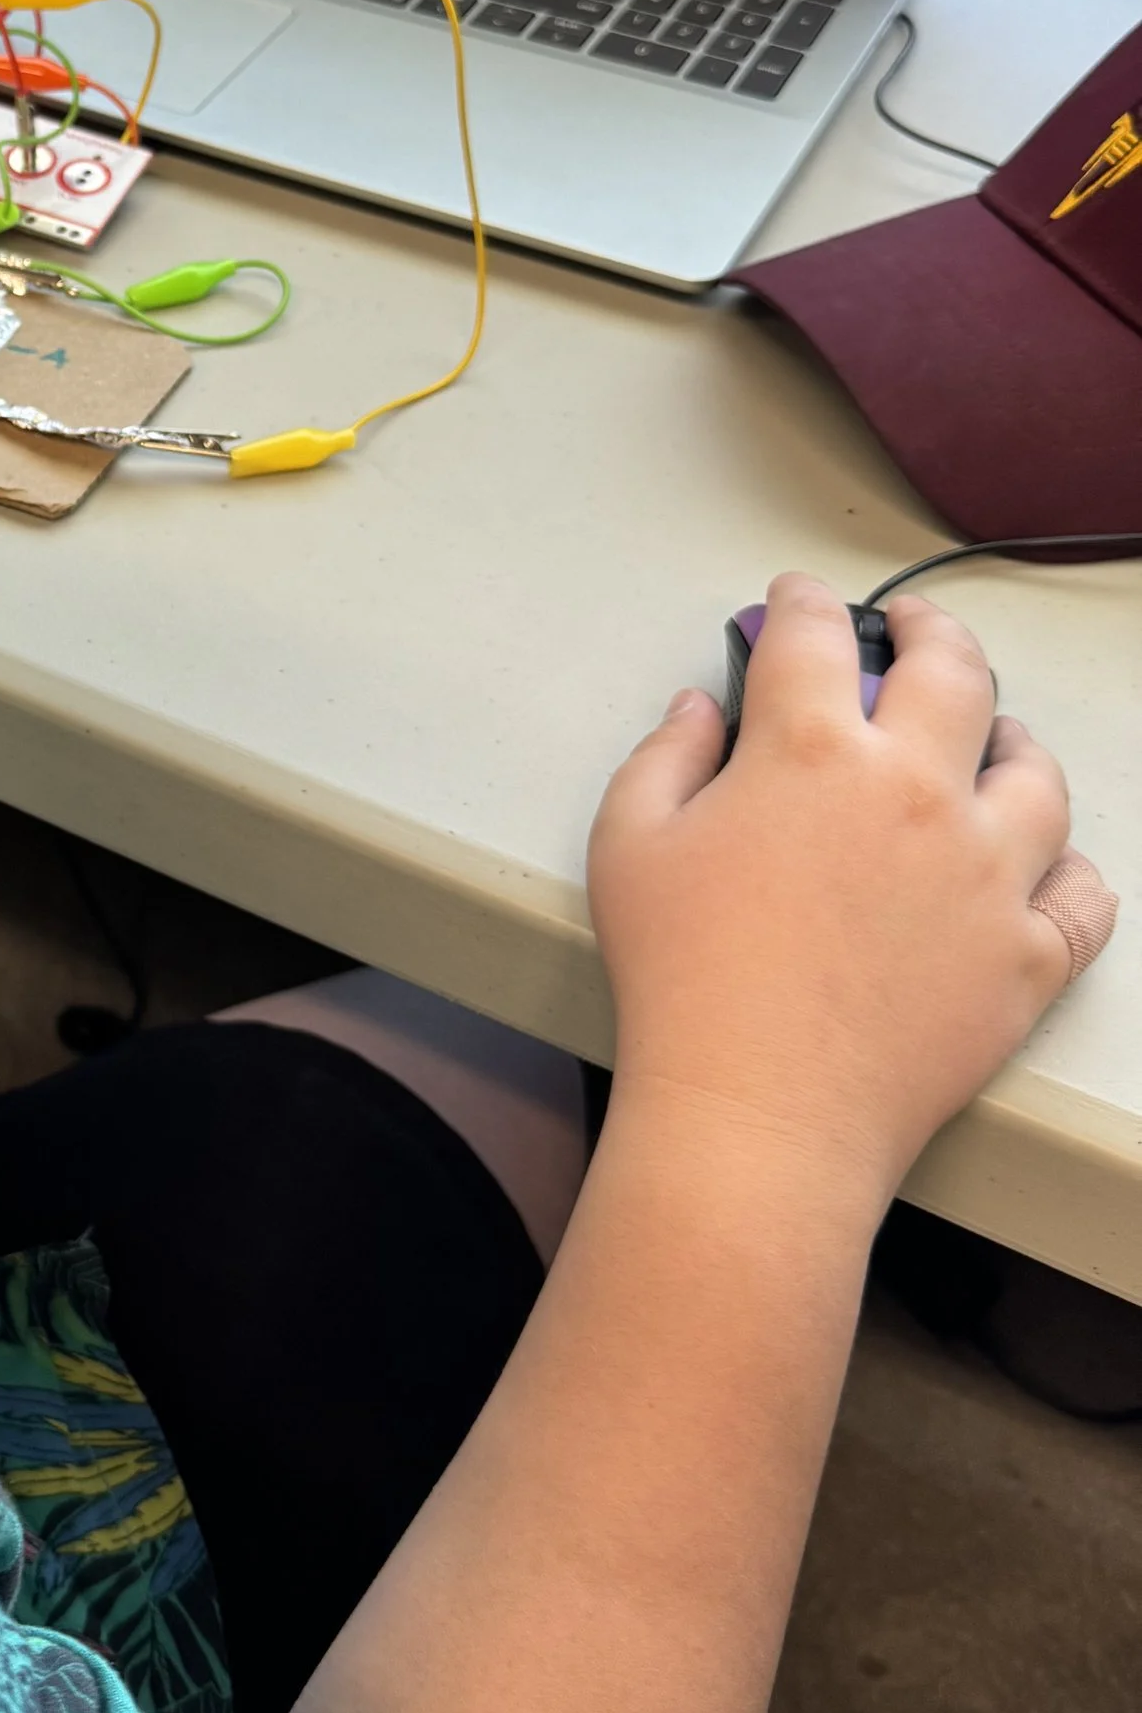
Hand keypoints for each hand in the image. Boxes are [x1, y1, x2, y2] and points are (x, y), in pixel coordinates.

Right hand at [589, 571, 1077, 1206]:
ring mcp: (989, 872)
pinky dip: (1070, 874)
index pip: (815, 635)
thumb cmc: (682, 980)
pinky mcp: (1028, 955)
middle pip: (956, 671)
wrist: (759, 1112)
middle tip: (914, 630)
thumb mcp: (628, 844)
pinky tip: (1045, 867)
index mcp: (812, 748)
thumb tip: (701, 709)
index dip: (802, 602)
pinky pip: (1083, 897)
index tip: (798, 600)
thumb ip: (665, 755)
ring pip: (1039, 775)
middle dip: (931, 631)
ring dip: (1015, 742)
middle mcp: (919, 790)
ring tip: (997, 741)